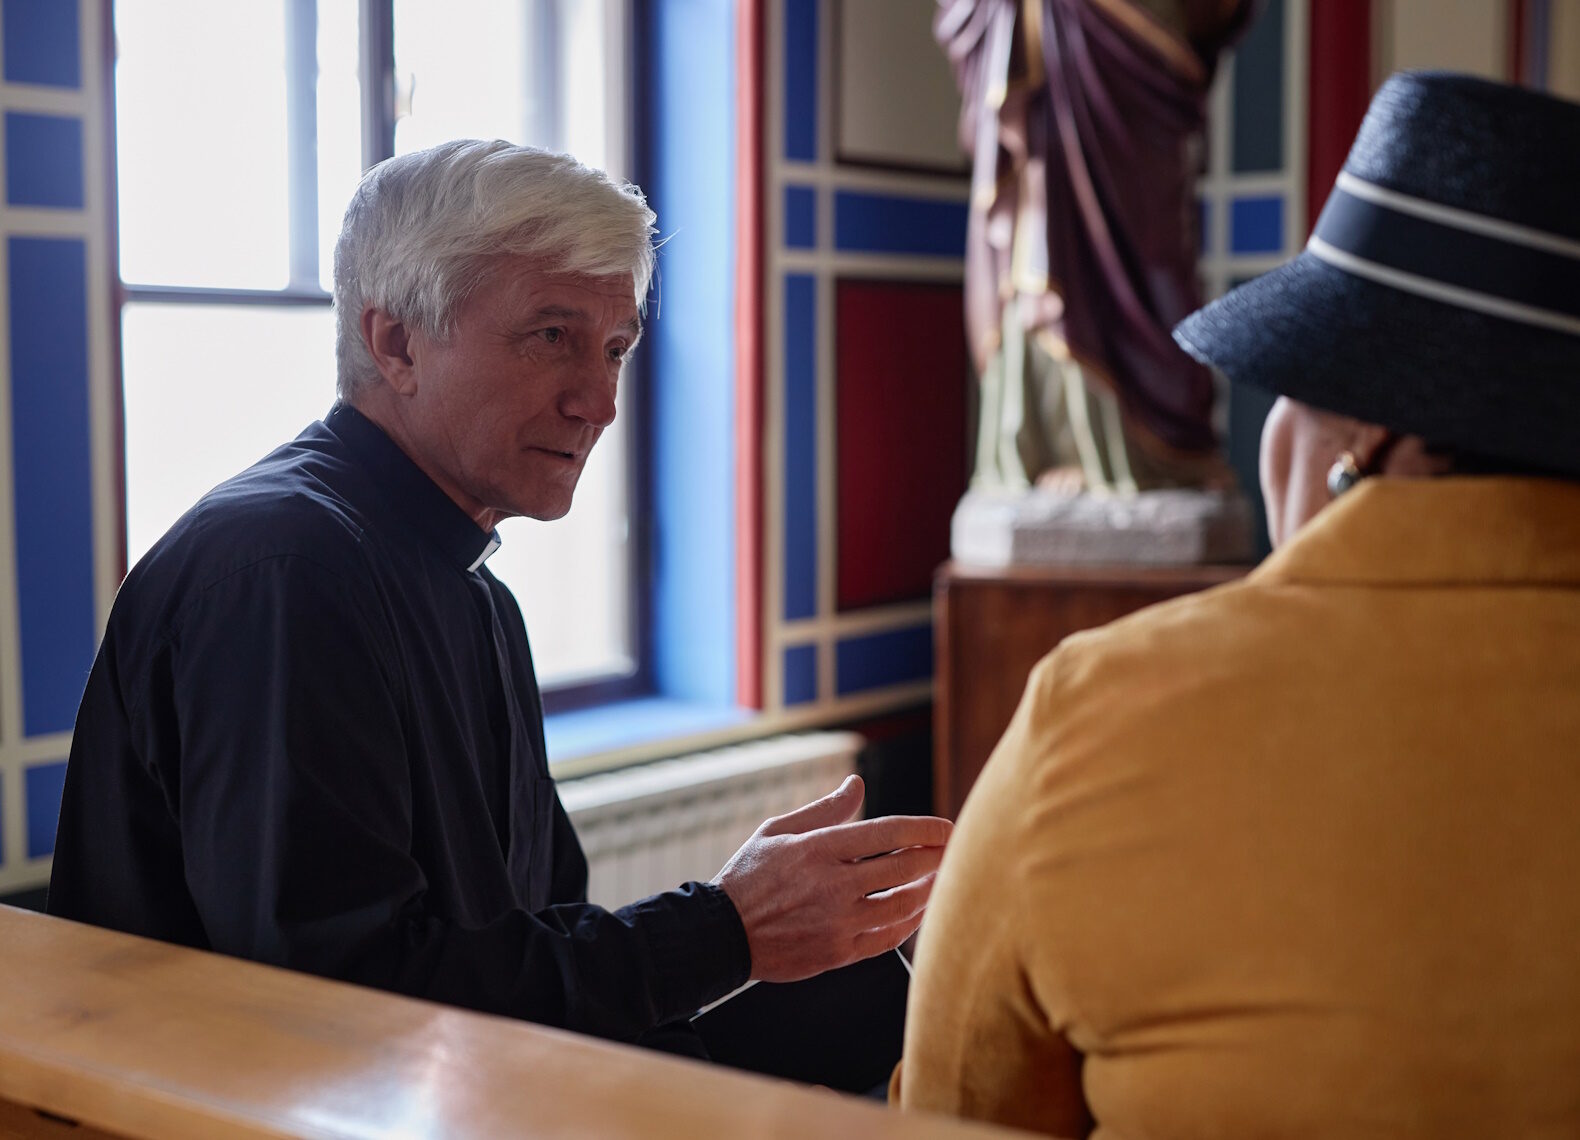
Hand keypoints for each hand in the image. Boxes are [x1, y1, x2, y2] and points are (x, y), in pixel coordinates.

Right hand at [711, 775, 951, 982]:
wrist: (721, 933)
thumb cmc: (749, 876)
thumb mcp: (778, 830)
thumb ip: (824, 809)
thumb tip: (857, 784)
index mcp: (819, 848)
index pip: (887, 833)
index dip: (925, 829)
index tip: (947, 828)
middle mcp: (833, 884)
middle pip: (903, 869)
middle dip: (936, 858)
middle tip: (954, 851)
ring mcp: (837, 922)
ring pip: (902, 906)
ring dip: (929, 891)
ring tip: (941, 880)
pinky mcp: (837, 953)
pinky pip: (887, 939)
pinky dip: (909, 924)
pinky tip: (918, 913)